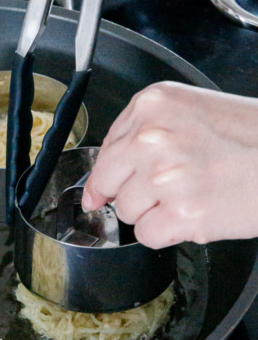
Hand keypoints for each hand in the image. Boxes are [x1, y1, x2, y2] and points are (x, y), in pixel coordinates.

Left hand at [81, 81, 257, 247]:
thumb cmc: (253, 137)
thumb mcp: (193, 113)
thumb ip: (141, 137)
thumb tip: (97, 187)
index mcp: (153, 104)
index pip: (106, 148)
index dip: (114, 172)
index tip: (118, 182)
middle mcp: (153, 136)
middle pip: (110, 181)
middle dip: (134, 191)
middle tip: (170, 187)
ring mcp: (165, 175)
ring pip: (127, 211)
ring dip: (155, 212)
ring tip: (193, 195)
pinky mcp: (182, 212)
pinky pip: (147, 235)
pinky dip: (168, 233)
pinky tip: (195, 213)